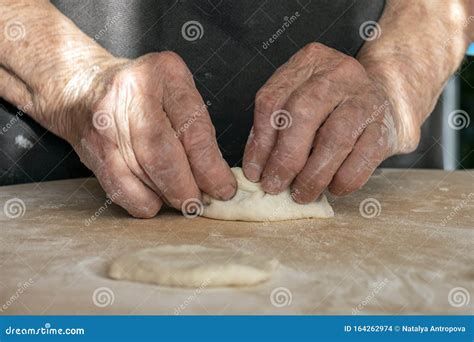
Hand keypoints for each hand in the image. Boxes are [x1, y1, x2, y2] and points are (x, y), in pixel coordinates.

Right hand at [56, 52, 235, 216]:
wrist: (82, 85)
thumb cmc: (141, 92)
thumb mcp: (175, 92)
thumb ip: (197, 128)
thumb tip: (215, 179)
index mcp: (164, 74)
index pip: (193, 130)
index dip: (210, 168)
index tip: (224, 189)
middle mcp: (130, 94)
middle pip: (164, 155)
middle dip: (186, 188)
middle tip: (199, 202)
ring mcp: (106, 122)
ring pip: (143, 174)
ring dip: (167, 196)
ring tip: (180, 199)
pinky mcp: (91, 147)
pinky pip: (120, 187)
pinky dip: (142, 202)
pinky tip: (153, 200)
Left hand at [243, 43, 418, 202]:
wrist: (386, 100)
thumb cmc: (330, 108)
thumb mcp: (299, 103)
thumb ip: (276, 129)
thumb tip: (256, 169)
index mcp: (308, 62)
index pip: (272, 100)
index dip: (260, 142)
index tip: (255, 173)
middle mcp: (338, 73)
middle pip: (303, 114)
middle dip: (285, 158)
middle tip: (274, 186)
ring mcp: (366, 97)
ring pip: (334, 137)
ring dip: (313, 174)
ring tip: (301, 194)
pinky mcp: (385, 124)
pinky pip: (363, 157)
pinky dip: (344, 179)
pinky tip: (333, 188)